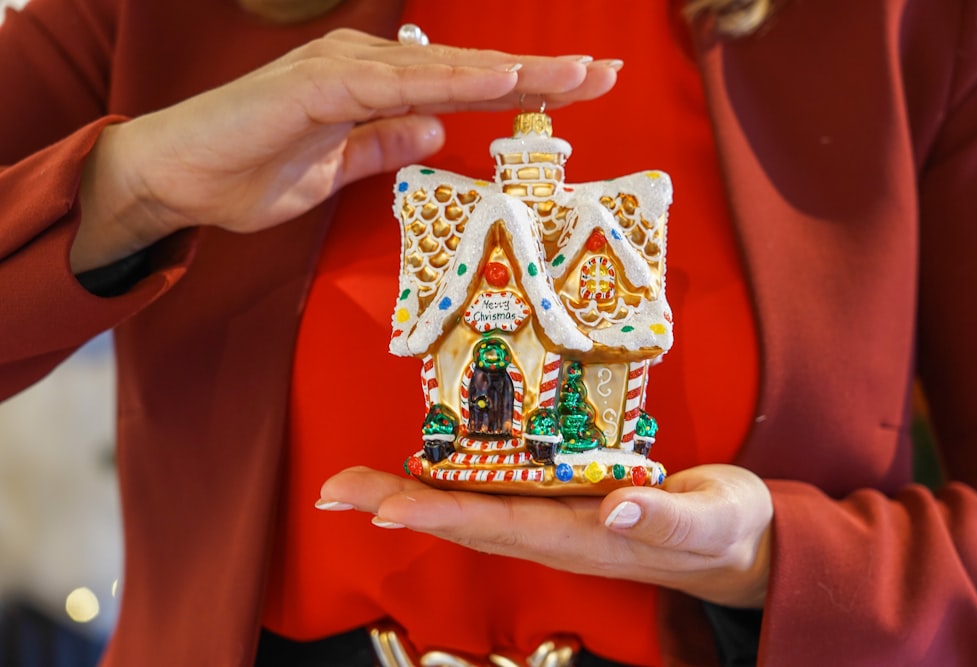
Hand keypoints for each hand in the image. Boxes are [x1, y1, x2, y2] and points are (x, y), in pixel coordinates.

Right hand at [72, 28, 619, 271]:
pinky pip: (397, 86)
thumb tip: (436, 134)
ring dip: (512, 72)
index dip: (522, 87)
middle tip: (604, 73)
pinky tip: (499, 80)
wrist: (174, 176)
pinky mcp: (318, 86)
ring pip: (444, 70)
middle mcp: (366, 69)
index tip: (578, 89)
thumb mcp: (335, 171)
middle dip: (539, 73)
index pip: (463, 88)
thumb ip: (384, 147)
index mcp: (373, 91)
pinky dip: (451, 83)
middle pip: (468, 71)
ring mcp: (343, 71)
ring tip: (575, 74)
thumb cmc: (245, 173)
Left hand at [319, 463, 772, 607]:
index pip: (501, 527)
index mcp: (584, 539)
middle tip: (334, 492)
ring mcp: (555, 523)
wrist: (736, 547)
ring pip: (470, 511)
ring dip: (408, 497)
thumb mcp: (709, 521)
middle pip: (464, 523)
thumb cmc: (725, 530)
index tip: (386, 510)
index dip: (441, 517)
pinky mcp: (561, 505)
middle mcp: (556, 534)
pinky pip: (493, 497)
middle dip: (397, 506)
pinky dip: (448, 486)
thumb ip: (665, 517)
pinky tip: (421, 473)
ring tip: (352, 487)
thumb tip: (613, 509)